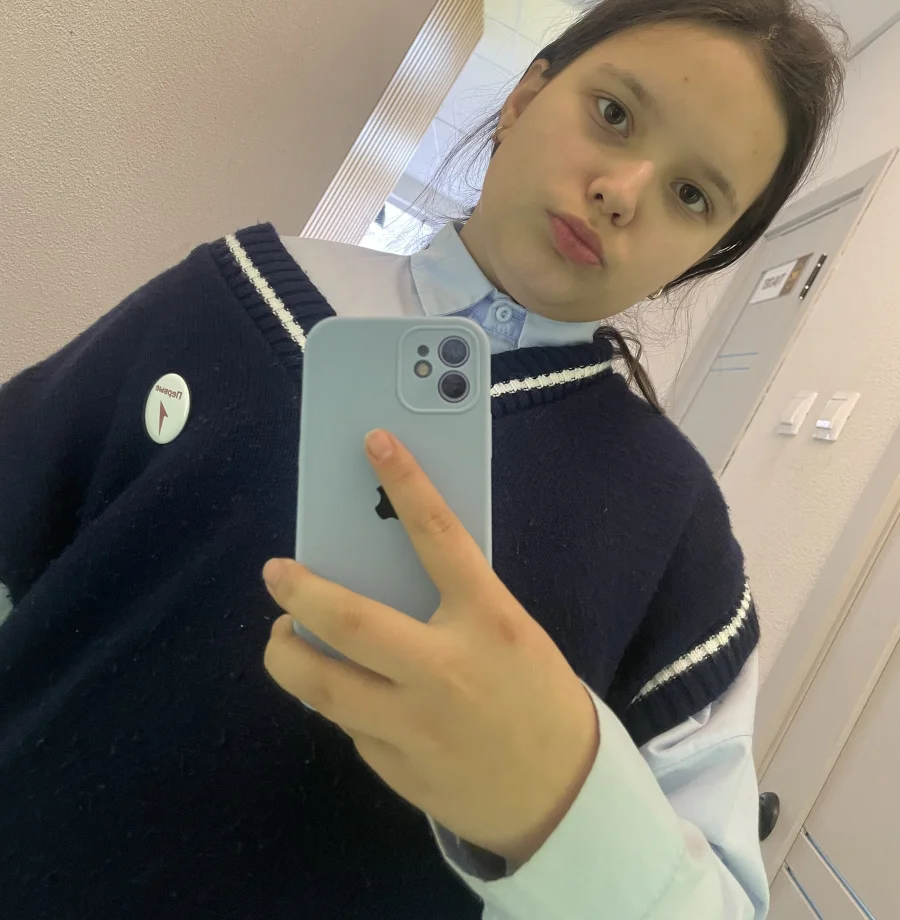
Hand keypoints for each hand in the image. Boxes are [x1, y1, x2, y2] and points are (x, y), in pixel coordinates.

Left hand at [262, 429, 599, 865]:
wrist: (563, 797)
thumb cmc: (537, 696)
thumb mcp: (508, 632)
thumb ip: (456, 603)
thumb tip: (384, 571)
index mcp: (488, 621)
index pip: (440, 537)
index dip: (406, 483)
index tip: (375, 442)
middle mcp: (445, 671)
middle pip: (350, 622)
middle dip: (300, 592)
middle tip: (275, 572)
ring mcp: (415, 726)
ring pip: (323, 686)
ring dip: (288, 653)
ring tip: (282, 634)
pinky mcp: (395, 769)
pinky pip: (348, 726)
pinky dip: (336, 699)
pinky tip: (341, 689)